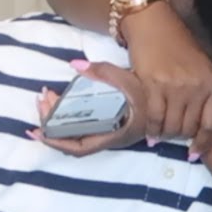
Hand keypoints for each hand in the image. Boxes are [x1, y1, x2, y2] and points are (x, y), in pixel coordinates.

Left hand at [30, 60, 148, 156]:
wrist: (172, 96)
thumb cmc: (153, 94)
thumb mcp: (130, 82)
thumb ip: (104, 73)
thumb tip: (75, 64)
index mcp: (113, 135)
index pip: (79, 147)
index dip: (57, 142)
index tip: (39, 131)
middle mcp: (109, 137)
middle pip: (72, 138)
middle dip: (52, 122)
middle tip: (42, 99)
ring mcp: (109, 130)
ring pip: (76, 130)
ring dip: (58, 116)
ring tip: (48, 96)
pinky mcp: (109, 121)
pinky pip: (82, 122)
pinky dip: (67, 113)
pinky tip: (61, 100)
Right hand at [121, 1, 211, 156]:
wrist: (154, 25)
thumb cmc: (178, 47)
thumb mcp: (204, 68)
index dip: (203, 143)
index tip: (194, 153)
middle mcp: (197, 87)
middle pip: (189, 128)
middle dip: (179, 137)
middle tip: (170, 136)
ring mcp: (176, 87)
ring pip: (171, 126)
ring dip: (164, 135)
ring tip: (159, 134)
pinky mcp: (154, 85)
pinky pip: (154, 117)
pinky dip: (151, 129)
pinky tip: (149, 133)